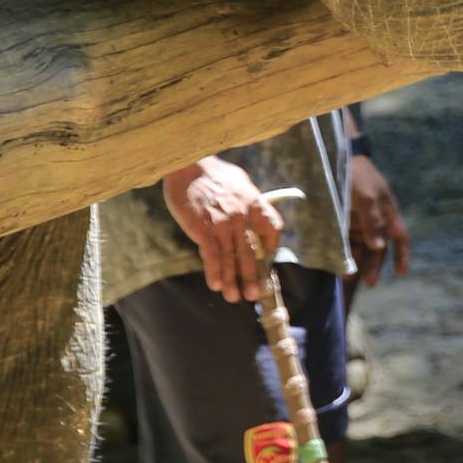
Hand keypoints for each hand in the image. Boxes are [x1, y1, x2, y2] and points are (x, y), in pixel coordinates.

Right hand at [163, 157, 281, 303]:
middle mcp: (242, 215)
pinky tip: (216, 285)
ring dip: (233, 280)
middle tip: (255, 294)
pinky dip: (214, 271)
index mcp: (255, 202)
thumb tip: (254, 218)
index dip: (272, 247)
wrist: (189, 164)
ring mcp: (223, 223)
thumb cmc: (213, 174)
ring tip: (236, 298)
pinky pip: (212, 255)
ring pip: (231, 258)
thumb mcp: (240, 182)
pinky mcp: (204, 228)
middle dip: (254, 275)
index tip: (268, 261)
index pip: (273, 228)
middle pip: (252, 251)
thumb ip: (248, 201)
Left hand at [348, 152, 411, 287]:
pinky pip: (345, 241)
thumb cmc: (356, 175)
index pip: (399, 237)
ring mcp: (358, 220)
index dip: (402, 255)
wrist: (334, 156)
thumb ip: (373, 222)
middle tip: (369, 283)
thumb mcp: (366, 197)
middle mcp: (375, 219)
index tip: (402, 273)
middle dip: (375, 265)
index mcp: (387, 211)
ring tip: (347, 277)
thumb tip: (379, 248)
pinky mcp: (343, 220)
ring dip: (357, 262)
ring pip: (361, 247)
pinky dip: (343, 253)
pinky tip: (337, 263)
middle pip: (379, 247)